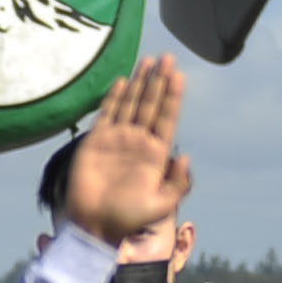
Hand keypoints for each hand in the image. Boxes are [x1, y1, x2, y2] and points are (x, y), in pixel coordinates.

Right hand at [63, 56, 191, 241]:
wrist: (96, 225)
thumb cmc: (130, 219)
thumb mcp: (161, 205)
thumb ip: (177, 183)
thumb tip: (185, 157)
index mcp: (156, 154)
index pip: (167, 118)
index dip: (172, 97)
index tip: (178, 75)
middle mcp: (138, 142)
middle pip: (151, 104)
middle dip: (158, 81)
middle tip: (167, 58)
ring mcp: (117, 139)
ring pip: (131, 104)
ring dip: (140, 83)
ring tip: (148, 61)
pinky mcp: (96, 141)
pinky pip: (107, 114)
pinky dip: (115, 97)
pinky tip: (123, 81)